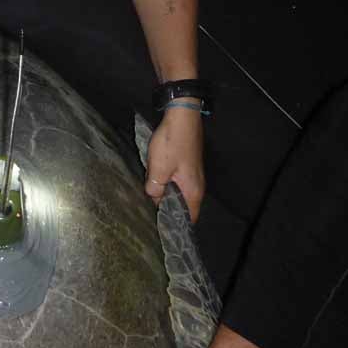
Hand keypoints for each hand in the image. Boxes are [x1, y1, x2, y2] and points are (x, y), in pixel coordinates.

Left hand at [144, 101, 204, 221]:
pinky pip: (177, 181)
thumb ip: (155, 188)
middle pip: (183, 205)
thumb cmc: (172, 143)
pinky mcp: (187, 165)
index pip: (189, 217)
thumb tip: (153, 198)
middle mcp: (197, 185)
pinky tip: (154, 183)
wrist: (182, 116)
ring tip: (150, 202)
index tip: (162, 230)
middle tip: (151, 217)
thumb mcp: (159, 168)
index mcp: (193, 191)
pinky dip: (167, 184)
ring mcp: (193, 174)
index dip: (177, 225)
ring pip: (179, 192)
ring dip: (166, 196)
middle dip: (168, 210)